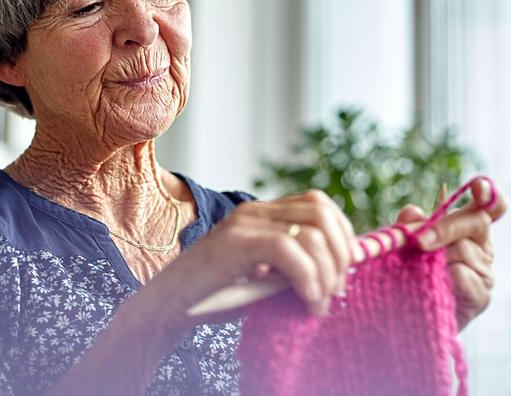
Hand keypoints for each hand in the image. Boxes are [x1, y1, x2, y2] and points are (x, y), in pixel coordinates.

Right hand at [135, 189, 355, 336]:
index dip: (343, 236)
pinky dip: (309, 279)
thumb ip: (292, 266)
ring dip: (327, 274)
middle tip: (335, 292)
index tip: (342, 273)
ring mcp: (244, 224)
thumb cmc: (214, 295)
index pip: (319, 204)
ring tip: (319, 303)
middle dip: (341, 256)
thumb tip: (339, 274)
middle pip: (323, 213)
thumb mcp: (263, 276)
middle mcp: (254, 210)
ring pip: (312, 233)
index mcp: (261, 213)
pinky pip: (291, 251)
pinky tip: (306, 301)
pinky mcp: (236, 242)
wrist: (168, 305)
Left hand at [395, 178, 507, 329]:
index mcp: (467, 228)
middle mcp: (482, 246)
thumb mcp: (405, 246)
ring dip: (436, 257)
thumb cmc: (409, 275)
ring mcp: (485, 271)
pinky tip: (434, 286)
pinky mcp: (481, 295)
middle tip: (419, 242)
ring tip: (419, 271)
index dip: (488, 193)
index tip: (478, 187)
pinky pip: (463, 277)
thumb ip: (409, 227)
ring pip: (463, 250)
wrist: (410, 317)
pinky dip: (444, 279)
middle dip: (446, 227)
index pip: (489, 205)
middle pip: (475, 221)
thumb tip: (412, 211)